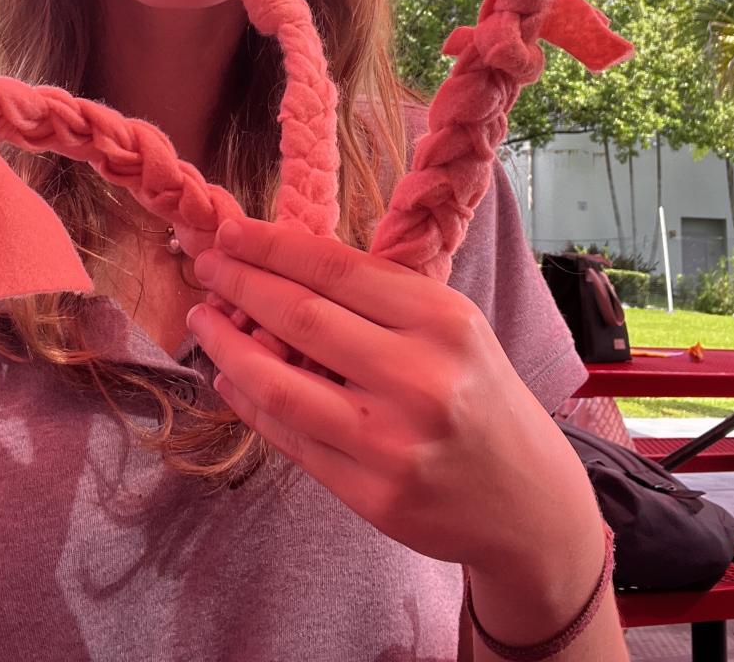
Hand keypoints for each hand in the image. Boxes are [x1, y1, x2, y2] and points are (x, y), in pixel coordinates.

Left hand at [188, 215, 598, 573]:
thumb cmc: (480, 394)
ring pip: (280, 384)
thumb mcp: (452, 328)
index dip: (272, 246)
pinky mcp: (372, 495)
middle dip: (240, 284)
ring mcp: (393, 443)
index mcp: (444, 321)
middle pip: (301, 318)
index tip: (230, 231)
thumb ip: (378, 303)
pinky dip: (250, 403)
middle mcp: (421, 379)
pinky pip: (290, 439)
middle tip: (205, 265)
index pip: (337, 269)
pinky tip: (230, 378)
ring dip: (228, 347)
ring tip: (203, 320)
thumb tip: (279, 267)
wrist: (530, 502)